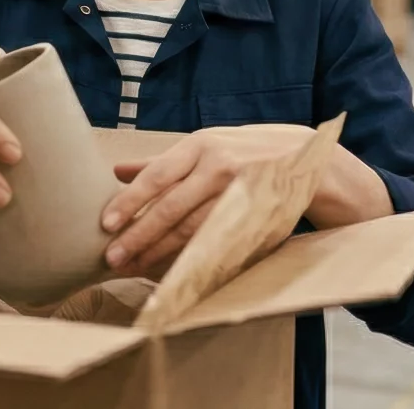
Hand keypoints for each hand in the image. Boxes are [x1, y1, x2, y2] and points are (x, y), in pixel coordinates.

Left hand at [97, 125, 313, 278]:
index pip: (157, 176)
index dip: (130, 202)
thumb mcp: (206, 146)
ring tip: (135, 266)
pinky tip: (172, 269)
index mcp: (201, 145)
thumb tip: (116, 170)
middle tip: (113, 257)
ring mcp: (240, 192)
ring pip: (193, 229)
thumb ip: (162, 162)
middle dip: (140, 235)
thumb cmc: (245, 152)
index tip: (106, 224)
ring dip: (160, 252)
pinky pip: (216, 241)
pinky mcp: (255, 216)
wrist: (307, 160)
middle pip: (172, 207)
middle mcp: (220, 166)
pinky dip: (191, 256)